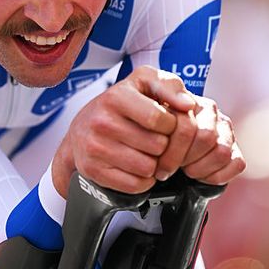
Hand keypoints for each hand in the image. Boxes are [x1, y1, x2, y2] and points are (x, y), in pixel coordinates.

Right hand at [52, 66, 196, 196]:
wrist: (81, 131)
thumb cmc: (120, 105)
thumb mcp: (143, 83)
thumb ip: (170, 86)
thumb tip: (188, 104)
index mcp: (116, 96)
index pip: (162, 119)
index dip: (172, 124)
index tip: (165, 123)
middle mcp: (102, 121)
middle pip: (158, 146)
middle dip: (164, 146)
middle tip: (155, 140)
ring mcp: (95, 147)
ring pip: (148, 168)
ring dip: (154, 164)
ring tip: (145, 153)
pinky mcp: (94, 170)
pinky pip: (135, 185)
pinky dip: (142, 180)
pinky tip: (135, 167)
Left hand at [157, 95, 244, 184]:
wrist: (153, 156)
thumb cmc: (149, 137)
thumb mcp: (145, 118)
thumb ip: (161, 99)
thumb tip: (187, 106)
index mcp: (189, 100)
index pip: (188, 126)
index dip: (172, 147)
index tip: (158, 156)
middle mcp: (210, 112)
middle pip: (206, 138)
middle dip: (185, 158)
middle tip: (170, 167)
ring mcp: (225, 130)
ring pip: (222, 152)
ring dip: (200, 168)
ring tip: (184, 170)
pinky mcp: (235, 151)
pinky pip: (236, 164)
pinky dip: (216, 176)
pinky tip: (200, 176)